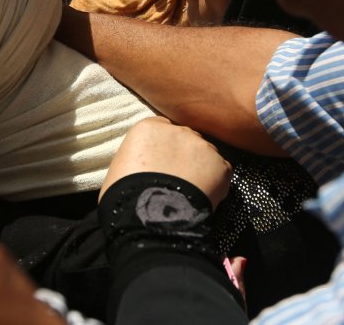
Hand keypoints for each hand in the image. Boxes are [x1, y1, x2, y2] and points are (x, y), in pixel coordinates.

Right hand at [101, 117, 231, 208]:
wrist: (150, 215)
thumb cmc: (126, 194)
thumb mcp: (122, 165)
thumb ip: (139, 155)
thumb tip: (147, 165)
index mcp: (149, 127)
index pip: (162, 129)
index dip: (163, 148)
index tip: (162, 163)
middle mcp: (178, 130)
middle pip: (186, 139)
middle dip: (183, 156)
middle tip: (177, 179)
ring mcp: (202, 146)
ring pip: (205, 155)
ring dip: (200, 169)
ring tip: (190, 192)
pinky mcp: (221, 165)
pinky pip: (221, 172)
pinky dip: (216, 184)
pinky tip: (202, 198)